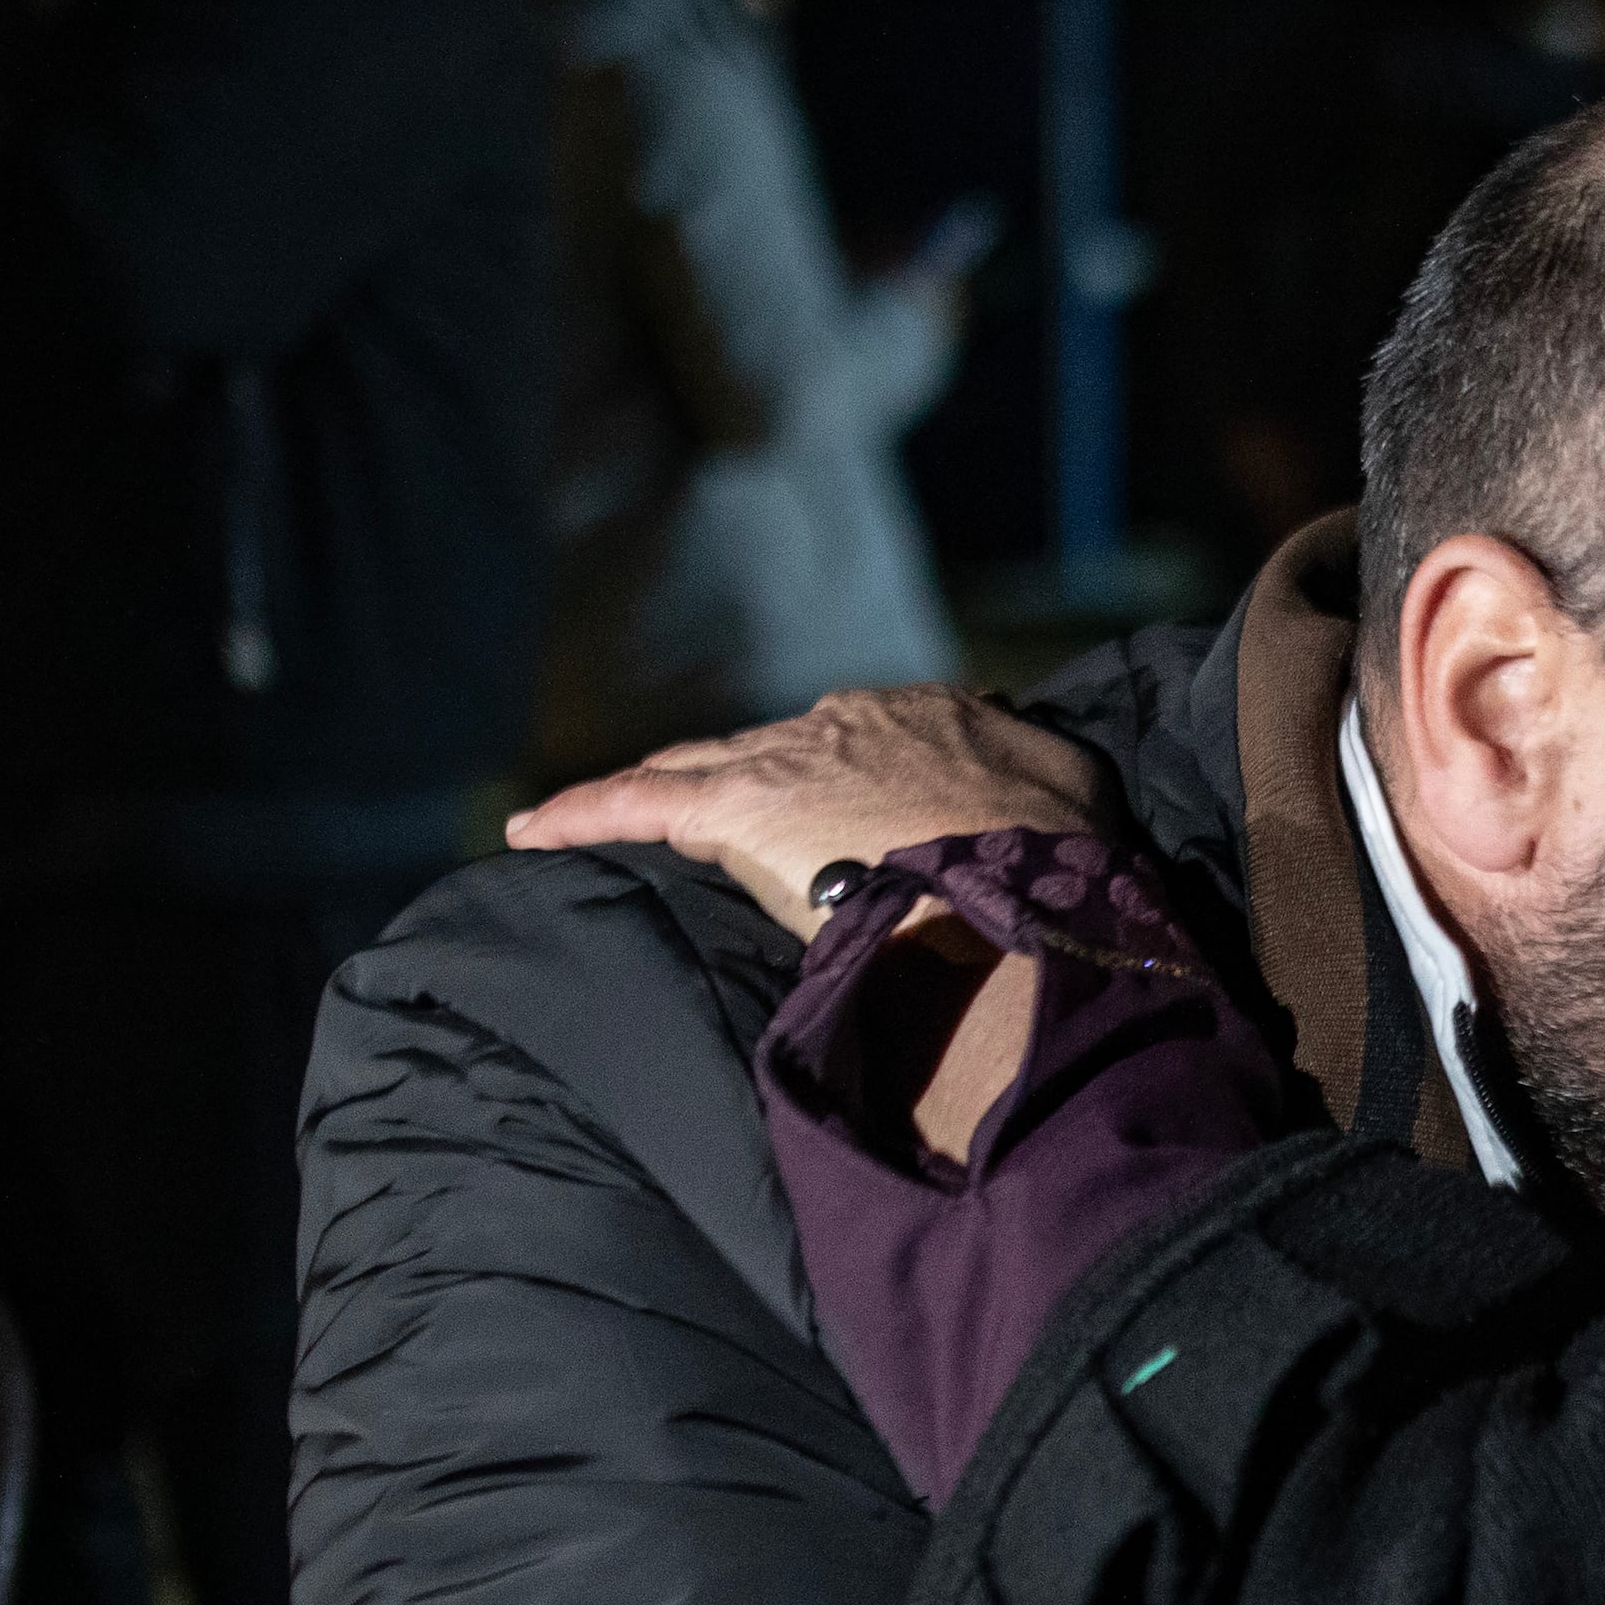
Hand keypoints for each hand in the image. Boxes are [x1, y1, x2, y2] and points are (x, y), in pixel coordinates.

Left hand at [506, 684, 1104, 934]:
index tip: (834, 823)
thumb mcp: (1074, 803)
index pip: (854, 749)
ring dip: (652, 795)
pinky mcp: (736, 807)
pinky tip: (530, 831)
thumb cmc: (1063, 859)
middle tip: (704, 822)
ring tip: (601, 818)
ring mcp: (788, 757)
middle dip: (734, 782)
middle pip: (765, 751)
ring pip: (694, 770)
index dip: (836, 784)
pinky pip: (637, 803)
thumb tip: (1039, 804)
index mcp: (925, 719)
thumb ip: (1040, 789)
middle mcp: (846, 721)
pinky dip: (583, 813)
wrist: (1023, 884)